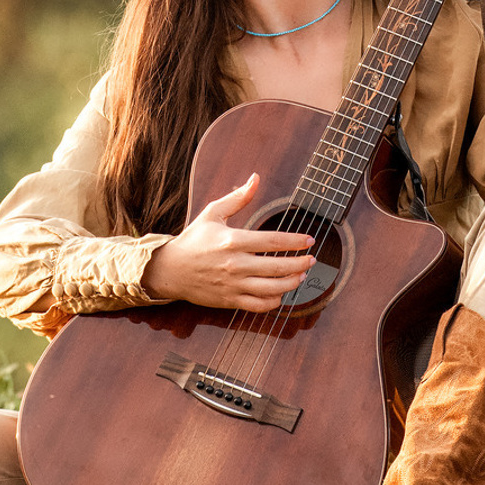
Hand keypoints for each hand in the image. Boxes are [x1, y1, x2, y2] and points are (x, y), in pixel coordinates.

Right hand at [142, 173, 315, 311]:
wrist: (171, 270)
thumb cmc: (194, 239)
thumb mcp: (213, 213)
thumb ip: (238, 198)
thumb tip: (255, 178)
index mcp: (233, 240)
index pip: (272, 241)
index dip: (294, 241)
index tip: (309, 240)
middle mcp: (235, 264)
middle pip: (276, 267)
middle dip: (299, 264)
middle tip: (312, 260)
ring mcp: (233, 284)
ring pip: (271, 289)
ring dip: (291, 283)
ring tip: (301, 276)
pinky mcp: (229, 300)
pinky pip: (257, 305)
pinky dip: (273, 302)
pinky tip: (281, 294)